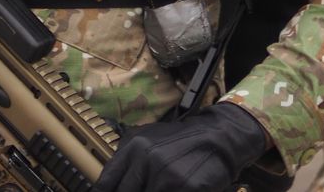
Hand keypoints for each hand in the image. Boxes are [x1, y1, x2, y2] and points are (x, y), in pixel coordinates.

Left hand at [93, 102, 269, 191]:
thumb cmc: (181, 141)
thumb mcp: (147, 141)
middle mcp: (146, 159)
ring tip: (159, 189)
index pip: (106, 184)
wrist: (217, 137)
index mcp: (133, 147)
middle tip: (144, 190)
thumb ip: (126, 161)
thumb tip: (107, 187)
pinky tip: (172, 191)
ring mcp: (166, 175)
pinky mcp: (184, 187)